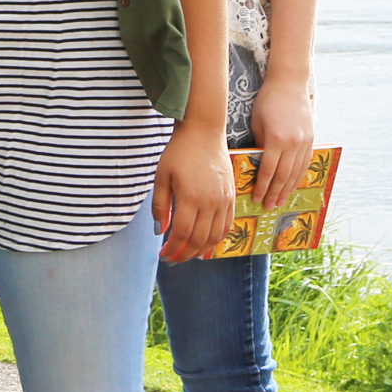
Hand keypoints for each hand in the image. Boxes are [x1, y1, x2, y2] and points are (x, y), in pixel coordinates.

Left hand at [152, 123, 235, 261]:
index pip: (182, 234)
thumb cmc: (179, 152)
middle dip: (185, 255)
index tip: (163, 254)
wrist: (204, 131)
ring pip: (215, 237)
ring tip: (188, 255)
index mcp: (190, 197)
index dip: (172, 249)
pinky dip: (217, 240)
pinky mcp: (232, 197)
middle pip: (199, 240)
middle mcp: (210, 202)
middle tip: (173, 259)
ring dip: (201, 251)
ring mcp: (224, 201)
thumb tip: (160, 231)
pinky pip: (227, 226)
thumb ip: (161, 206)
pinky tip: (206, 244)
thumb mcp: (162, 177)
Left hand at [247, 75, 315, 215]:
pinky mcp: (311, 139)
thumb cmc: (267, 101)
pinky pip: (305, 163)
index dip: (262, 187)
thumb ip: (260, 145)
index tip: (257, 198)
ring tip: (280, 201)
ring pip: (296, 172)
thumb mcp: (257, 123)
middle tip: (268, 206)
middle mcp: (292, 144)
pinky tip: (293, 185)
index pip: (268, 171)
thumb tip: (258, 166)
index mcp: (276, 140)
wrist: (290, 83)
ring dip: (287, 189)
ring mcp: (304, 142)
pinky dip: (298, 176)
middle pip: (283, 176)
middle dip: (275, 193)